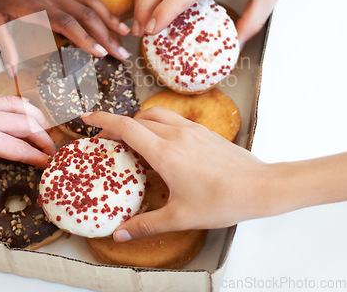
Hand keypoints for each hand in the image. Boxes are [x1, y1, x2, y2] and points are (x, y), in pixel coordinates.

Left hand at [0, 0, 130, 61]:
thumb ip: (5, 44)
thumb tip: (13, 73)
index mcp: (33, 5)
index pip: (67, 23)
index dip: (86, 39)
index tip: (102, 54)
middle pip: (85, 14)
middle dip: (106, 34)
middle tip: (123, 53)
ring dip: (109, 15)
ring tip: (126, 31)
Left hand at [0, 92, 54, 227]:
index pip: (19, 148)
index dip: (37, 157)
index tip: (48, 164)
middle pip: (26, 124)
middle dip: (44, 137)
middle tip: (52, 149)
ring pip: (19, 105)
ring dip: (35, 116)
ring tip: (44, 128)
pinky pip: (4, 98)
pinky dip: (18, 104)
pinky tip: (20, 110)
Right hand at [82, 107, 270, 240]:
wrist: (261, 187)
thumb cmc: (222, 201)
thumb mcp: (180, 217)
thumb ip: (146, 224)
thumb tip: (120, 234)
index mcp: (165, 152)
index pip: (126, 127)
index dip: (103, 120)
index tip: (87, 118)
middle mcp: (176, 134)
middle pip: (138, 118)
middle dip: (118, 125)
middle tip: (108, 140)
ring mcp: (191, 130)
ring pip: (156, 114)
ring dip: (140, 121)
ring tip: (133, 139)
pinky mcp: (204, 131)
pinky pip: (173, 120)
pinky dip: (159, 125)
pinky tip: (163, 145)